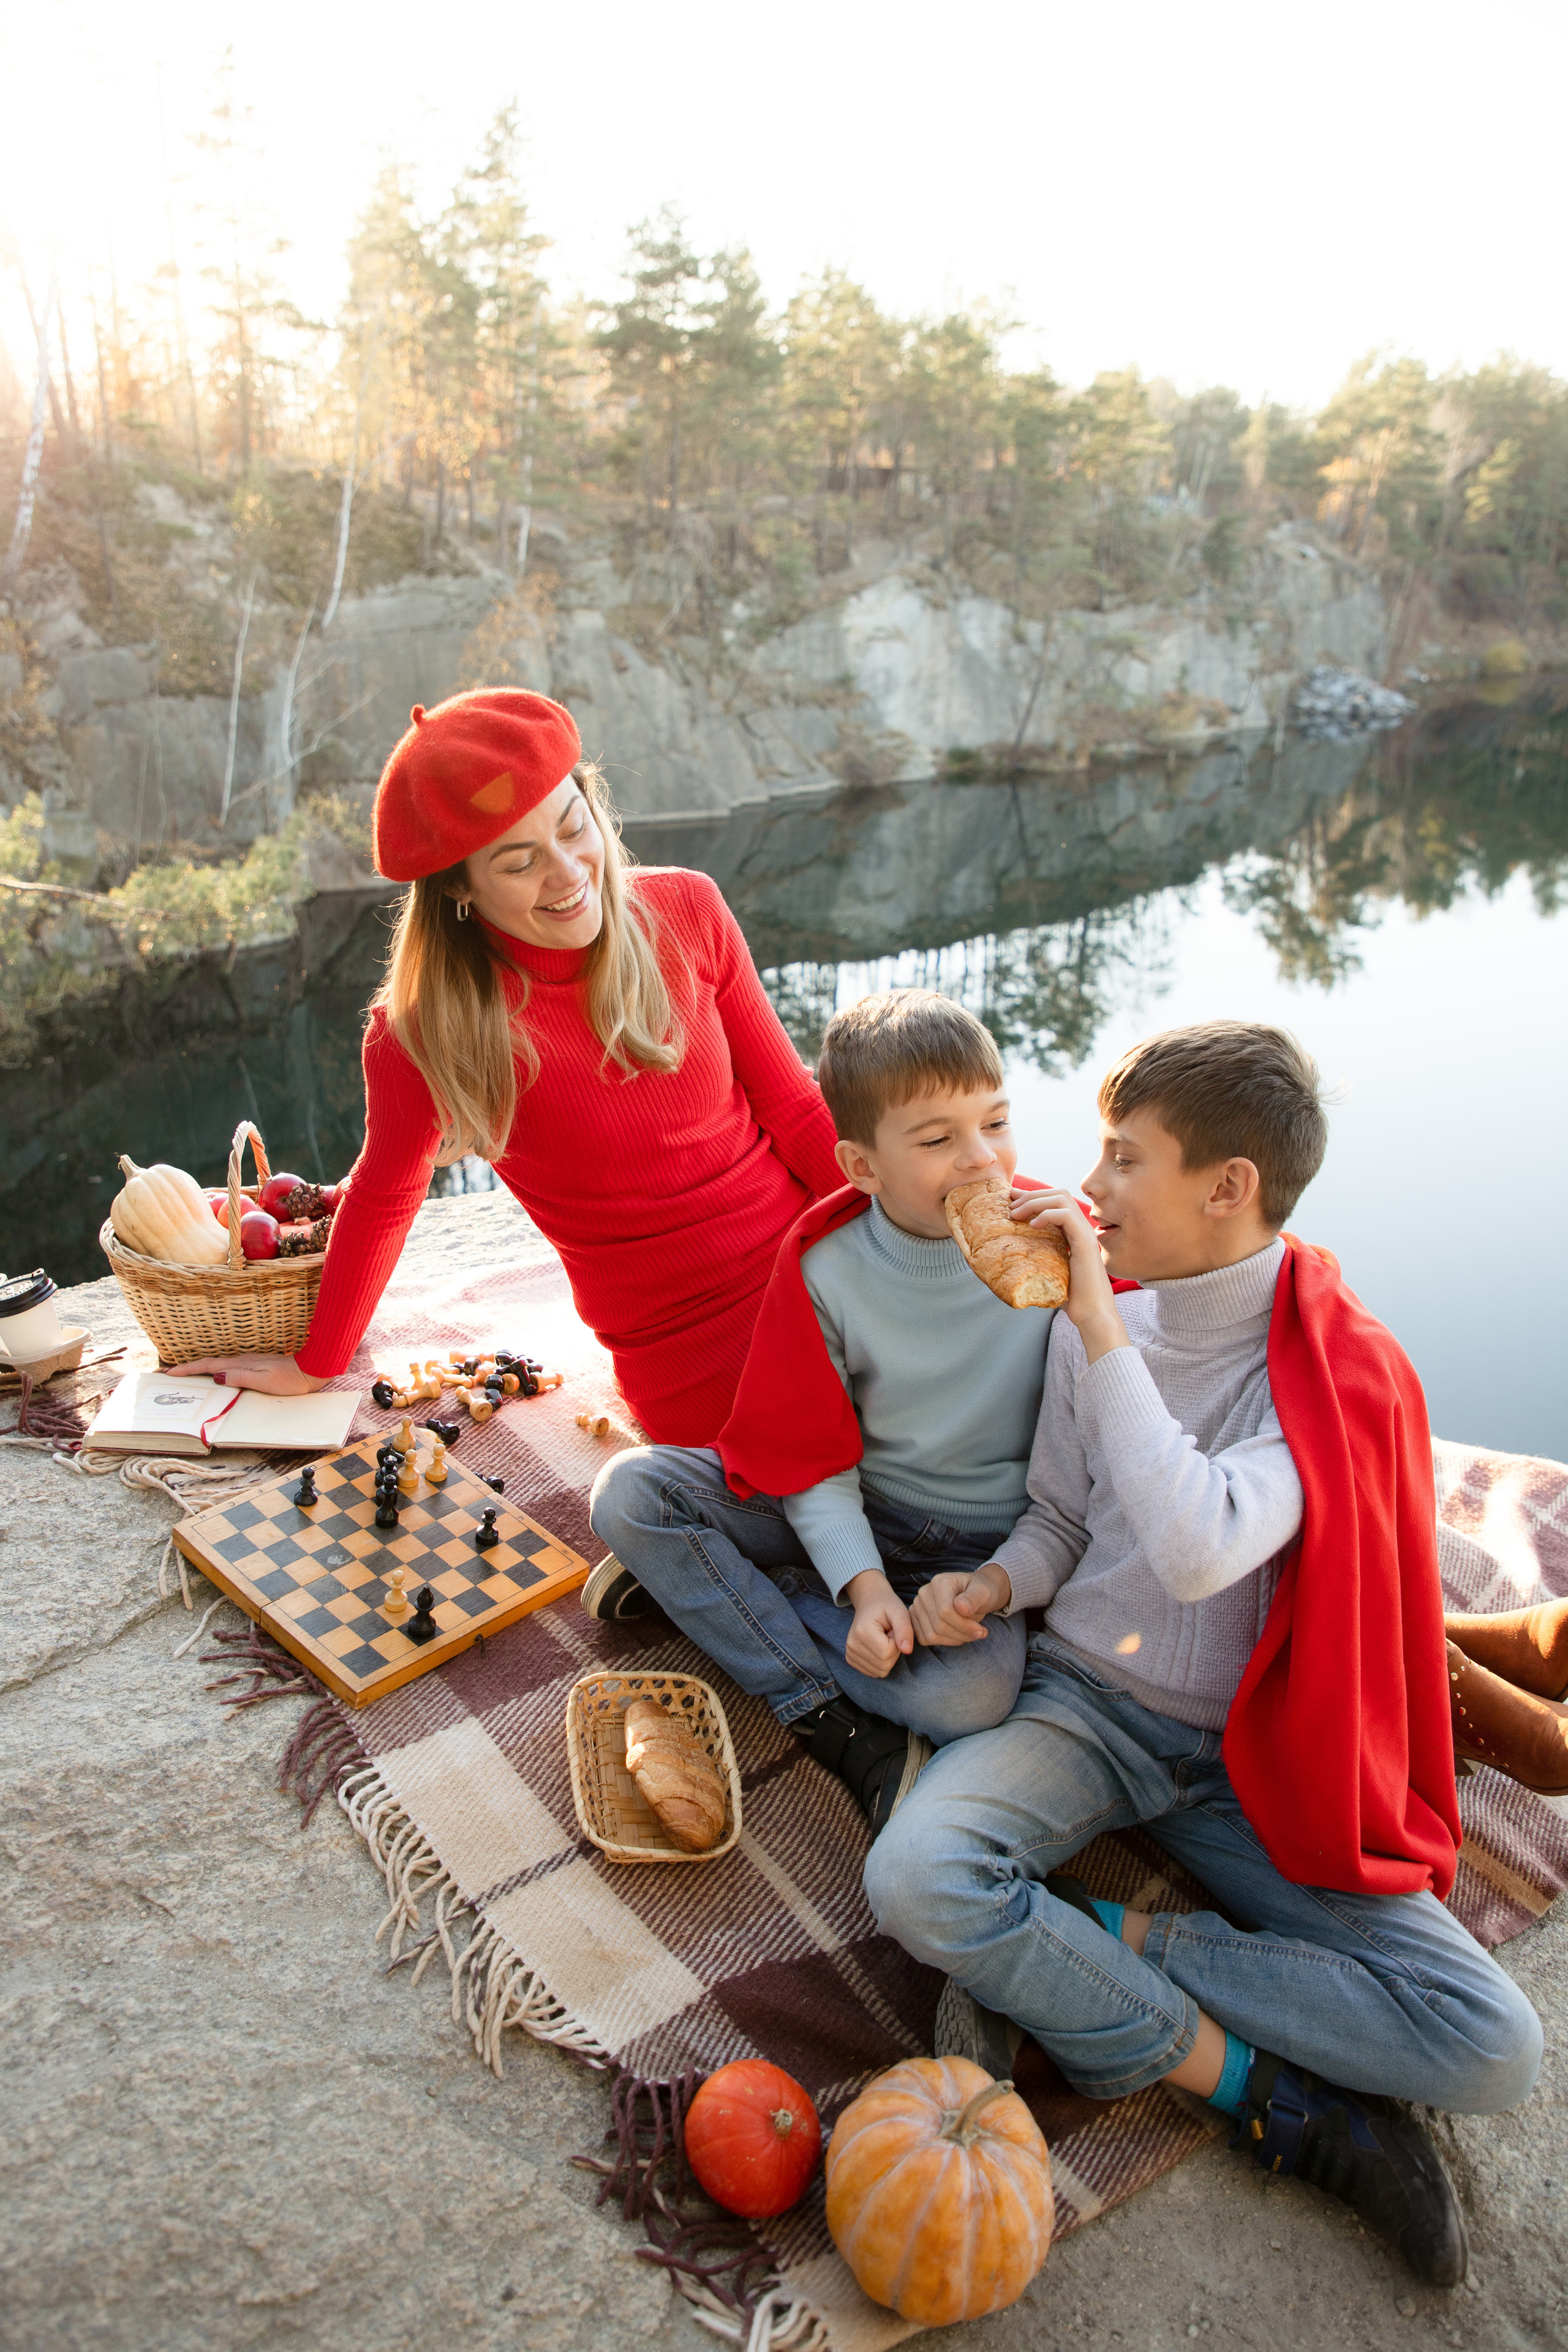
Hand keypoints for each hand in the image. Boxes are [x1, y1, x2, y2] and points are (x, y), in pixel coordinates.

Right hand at [168, 1353, 325, 1395]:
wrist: (311, 1369)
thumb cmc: (291, 1379)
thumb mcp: (265, 1381)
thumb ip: (240, 1377)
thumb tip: (217, 1376)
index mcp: (241, 1365)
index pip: (208, 1367)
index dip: (188, 1369)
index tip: (169, 1372)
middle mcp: (242, 1361)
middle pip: (209, 1365)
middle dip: (188, 1369)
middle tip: (169, 1374)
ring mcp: (248, 1363)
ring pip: (218, 1366)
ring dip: (200, 1370)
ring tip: (185, 1376)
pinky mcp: (255, 1366)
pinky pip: (228, 1368)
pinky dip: (214, 1371)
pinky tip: (214, 1376)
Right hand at [843, 1569, 914, 1678]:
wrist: (870, 1602)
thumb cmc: (886, 1606)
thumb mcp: (900, 1612)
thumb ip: (905, 1630)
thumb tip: (907, 1650)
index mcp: (863, 1631)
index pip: (888, 1652)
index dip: (897, 1643)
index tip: (893, 1630)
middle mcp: (852, 1644)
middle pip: (884, 1665)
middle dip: (893, 1652)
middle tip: (889, 1634)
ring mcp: (849, 1653)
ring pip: (879, 1672)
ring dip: (887, 1658)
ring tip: (884, 1639)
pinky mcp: (850, 1659)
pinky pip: (873, 1672)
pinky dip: (880, 1663)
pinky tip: (878, 1647)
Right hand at [911, 1563, 1012, 1647]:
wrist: (974, 1594)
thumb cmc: (979, 1592)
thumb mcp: (984, 1592)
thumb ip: (974, 1599)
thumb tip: (961, 1607)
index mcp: (940, 1582)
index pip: (945, 1612)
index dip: (965, 1626)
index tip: (981, 1630)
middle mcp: (924, 1592)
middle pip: (939, 1626)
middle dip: (962, 1634)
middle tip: (979, 1633)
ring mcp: (917, 1606)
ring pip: (931, 1635)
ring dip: (954, 1640)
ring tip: (969, 1633)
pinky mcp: (915, 1619)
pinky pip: (925, 1639)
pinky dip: (943, 1642)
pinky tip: (956, 1634)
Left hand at [1009, 1189, 1128, 1362]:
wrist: (1092, 1315)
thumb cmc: (1072, 1299)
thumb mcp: (1050, 1271)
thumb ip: (1039, 1258)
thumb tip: (1012, 1256)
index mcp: (1075, 1233)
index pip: (1056, 1203)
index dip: (1033, 1197)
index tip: (1011, 1199)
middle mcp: (1082, 1229)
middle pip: (1059, 1194)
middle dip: (1032, 1194)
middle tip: (1010, 1203)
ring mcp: (1085, 1234)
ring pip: (1062, 1199)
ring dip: (1035, 1201)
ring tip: (1016, 1213)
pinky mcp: (1085, 1243)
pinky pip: (1066, 1216)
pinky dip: (1047, 1214)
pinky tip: (1032, 1225)